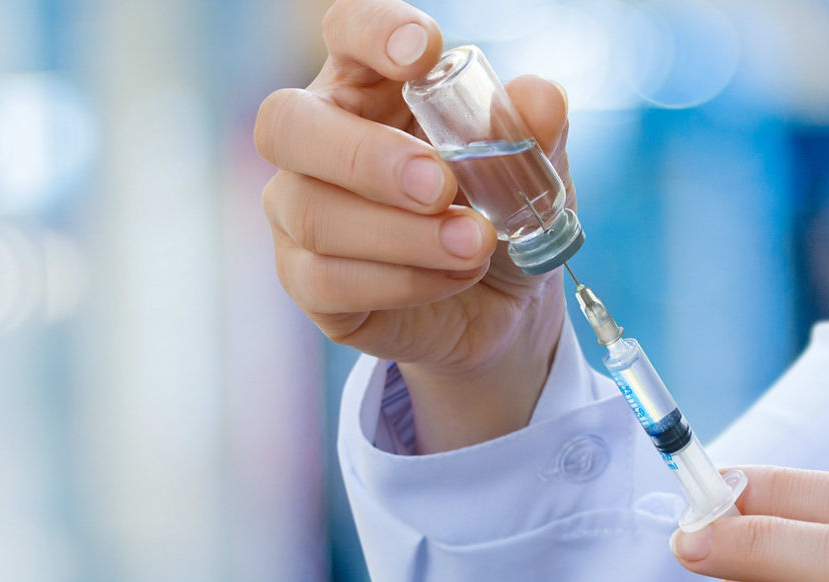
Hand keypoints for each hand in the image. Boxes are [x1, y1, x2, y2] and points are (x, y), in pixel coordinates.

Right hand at [254, 0, 573, 451]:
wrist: (505, 303)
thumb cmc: (501, 211)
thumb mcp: (531, 168)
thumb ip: (534, 130)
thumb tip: (541, 101)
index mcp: (370, 85)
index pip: (345, 32)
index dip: (371, 32)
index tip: (422, 53)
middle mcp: (316, 140)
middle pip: (287, 124)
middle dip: (366, 156)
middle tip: (442, 185)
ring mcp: (299, 212)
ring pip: (314, 215)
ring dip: (406, 235)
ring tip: (477, 244)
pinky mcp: (307, 283)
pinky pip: (330, 282)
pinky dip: (403, 281)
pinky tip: (454, 277)